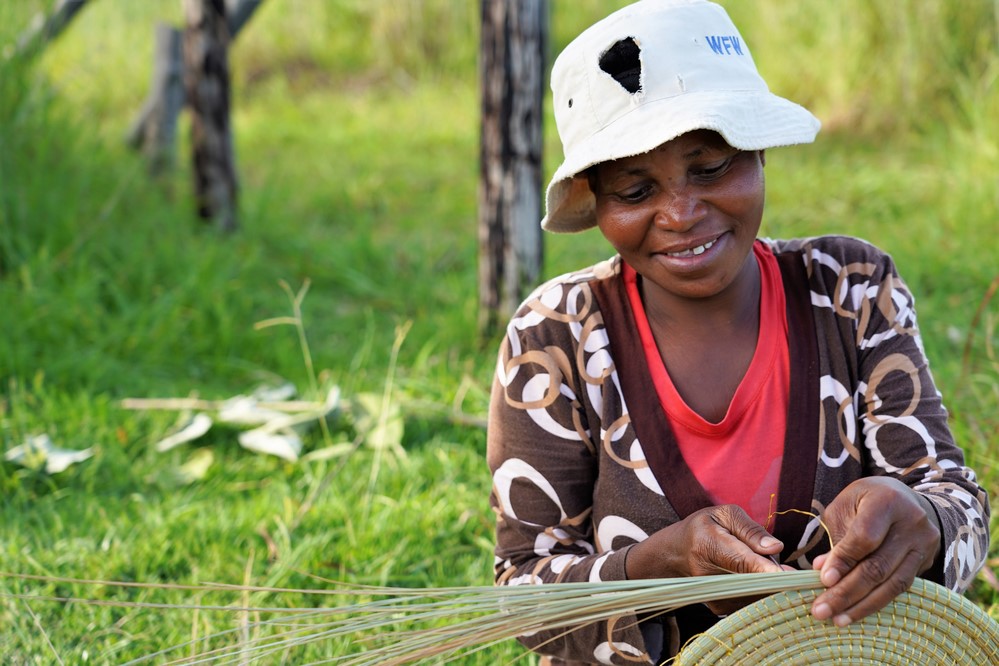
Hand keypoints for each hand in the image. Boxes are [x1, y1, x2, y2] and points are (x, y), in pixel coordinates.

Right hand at [626, 505, 784, 614]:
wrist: (678, 552)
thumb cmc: (705, 527)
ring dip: (768, 582)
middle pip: (751, 580)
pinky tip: (754, 578)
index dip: (764, 569)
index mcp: (707, 543)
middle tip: (792, 572)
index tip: (787, 575)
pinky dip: (760, 591)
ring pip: (754, 593)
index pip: (739, 560)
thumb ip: (751, 530)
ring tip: (761, 566)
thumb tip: (776, 548)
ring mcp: (711, 593)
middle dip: (775, 576)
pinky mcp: (719, 607)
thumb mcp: (725, 515)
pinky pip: (751, 601)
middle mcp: (706, 573)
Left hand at [811, 477, 940, 625]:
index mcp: (887, 502)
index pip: (864, 538)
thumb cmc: (865, 501)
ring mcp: (925, 544)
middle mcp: (913, 523)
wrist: (903, 498)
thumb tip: (823, 573)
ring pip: (893, 583)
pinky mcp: (928, 561)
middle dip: (847, 592)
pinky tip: (857, 612)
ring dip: (863, 606)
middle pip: (879, 566)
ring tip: (838, 619)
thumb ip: (836, 539)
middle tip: (821, 610)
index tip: (823, 580)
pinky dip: (877, 602)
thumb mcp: (844, 508)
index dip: (843, 561)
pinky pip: (902, 587)